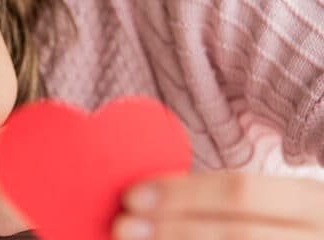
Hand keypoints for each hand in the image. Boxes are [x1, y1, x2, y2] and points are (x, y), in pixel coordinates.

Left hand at [113, 173, 323, 239]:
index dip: (182, 194)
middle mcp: (314, 239)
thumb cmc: (276, 225)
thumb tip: (146, 195)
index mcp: (309, 202)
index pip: (241, 191)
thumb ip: (219, 200)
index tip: (131, 196)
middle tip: (122, 226)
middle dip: (173, 229)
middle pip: (236, 234)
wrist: (308, 239)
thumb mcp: (270, 204)